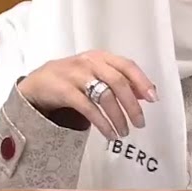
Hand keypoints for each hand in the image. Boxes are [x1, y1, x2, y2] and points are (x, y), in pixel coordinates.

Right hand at [16, 50, 157, 140]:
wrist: (38, 83)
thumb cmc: (72, 78)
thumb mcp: (96, 74)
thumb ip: (120, 81)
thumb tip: (146, 92)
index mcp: (101, 57)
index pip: (127, 65)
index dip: (142, 81)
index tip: (153, 98)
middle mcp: (89, 62)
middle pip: (118, 82)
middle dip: (132, 105)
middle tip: (140, 123)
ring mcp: (75, 75)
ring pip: (104, 96)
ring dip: (118, 117)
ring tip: (123, 132)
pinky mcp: (64, 90)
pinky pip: (88, 108)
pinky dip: (102, 123)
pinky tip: (109, 133)